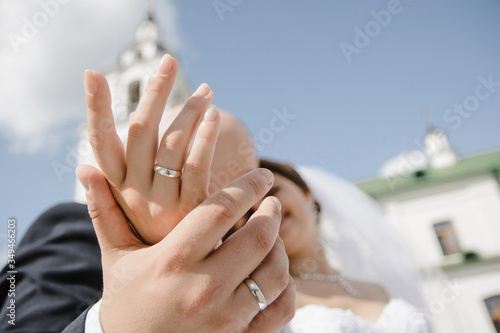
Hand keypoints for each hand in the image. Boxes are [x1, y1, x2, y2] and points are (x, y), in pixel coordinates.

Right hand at [76, 164, 294, 332]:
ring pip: (273, 272)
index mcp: (172, 260)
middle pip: (257, 238)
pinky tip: (275, 272)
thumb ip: (105, 213)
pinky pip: (279, 308)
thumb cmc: (125, 301)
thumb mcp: (116, 258)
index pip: (222, 210)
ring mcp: (223, 317)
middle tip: (271, 203)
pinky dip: (286, 287)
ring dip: (280, 248)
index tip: (263, 175)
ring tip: (272, 235)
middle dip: (271, 214)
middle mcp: (202, 287)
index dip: (249, 186)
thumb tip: (85, 171)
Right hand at [84, 55, 218, 243]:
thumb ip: (103, 201)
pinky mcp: (192, 213)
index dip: (95, 108)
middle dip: (154, 93)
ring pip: (172, 145)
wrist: (170, 298)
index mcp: (114, 191)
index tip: (93, 74)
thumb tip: (81, 170)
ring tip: (207, 92)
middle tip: (169, 61)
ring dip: (189, 113)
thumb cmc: (148, 255)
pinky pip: (198, 169)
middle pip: (140, 132)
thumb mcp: (117, 231)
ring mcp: (163, 203)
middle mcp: (134, 194)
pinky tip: (215, 118)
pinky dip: (206, 139)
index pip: (99, 143)